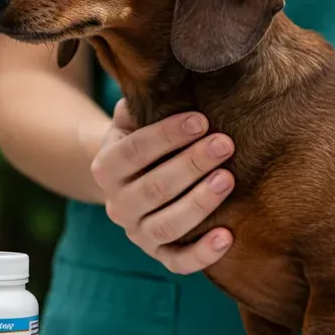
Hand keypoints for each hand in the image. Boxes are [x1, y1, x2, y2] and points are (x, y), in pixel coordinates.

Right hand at [90, 99, 235, 272]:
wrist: (132, 180)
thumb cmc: (147, 139)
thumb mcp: (137, 117)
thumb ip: (145, 99)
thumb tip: (169, 71)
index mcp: (106, 167)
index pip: (134, 151)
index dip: (167, 136)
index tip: (201, 120)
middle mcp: (117, 204)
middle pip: (153, 188)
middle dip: (191, 164)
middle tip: (225, 143)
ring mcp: (138, 233)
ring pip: (166, 226)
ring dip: (198, 203)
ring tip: (228, 179)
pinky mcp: (160, 254)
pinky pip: (178, 263)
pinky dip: (202, 255)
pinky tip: (229, 237)